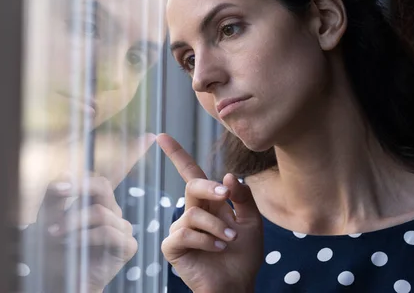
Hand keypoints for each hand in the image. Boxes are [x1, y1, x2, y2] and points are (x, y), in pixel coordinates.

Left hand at [37, 133, 155, 291]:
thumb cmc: (54, 248)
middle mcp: (114, 210)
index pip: (115, 172)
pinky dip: (86, 237)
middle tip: (59, 199)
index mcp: (100, 200)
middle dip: (78, 191)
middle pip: (102, 185)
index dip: (135, 152)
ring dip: (73, 223)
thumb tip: (67, 177)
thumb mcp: (48, 215)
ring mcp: (123, 228)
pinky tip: (74, 246)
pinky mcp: (127, 246)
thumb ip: (55, 192)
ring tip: (58, 236)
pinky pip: (108, 231)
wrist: (59, 279)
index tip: (150, 135)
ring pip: (100, 211)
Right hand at [158, 133, 262, 292]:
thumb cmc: (243, 256)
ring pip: (194, 213)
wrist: (238, 286)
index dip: (177, 154)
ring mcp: (180, 229)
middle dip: (208, 187)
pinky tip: (217, 249)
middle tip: (224, 195)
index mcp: (209, 203)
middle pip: (192, 185)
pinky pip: (184, 233)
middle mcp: (192, 212)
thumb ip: (243, 198)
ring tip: (229, 241)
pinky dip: (205, 240)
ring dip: (217, 227)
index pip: (190, 174)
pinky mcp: (173, 247)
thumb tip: (227, 176)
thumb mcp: (252, 222)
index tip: (161, 136)